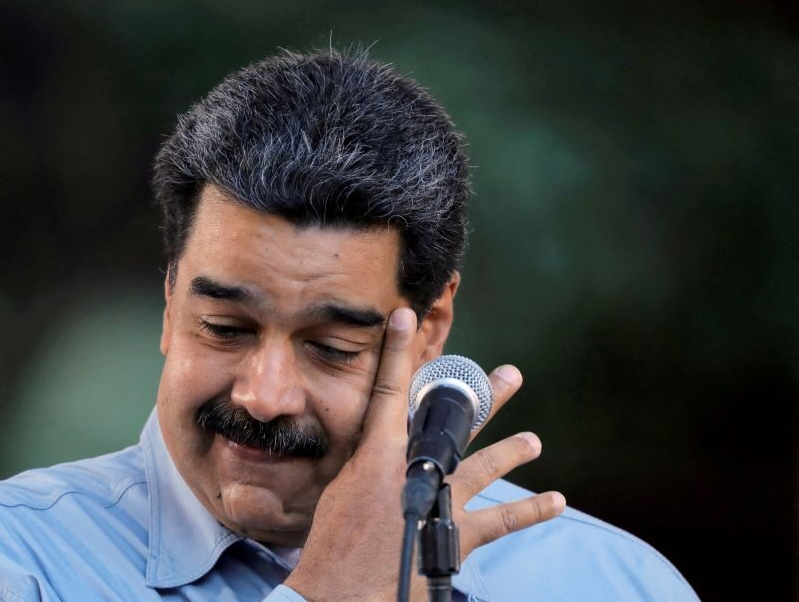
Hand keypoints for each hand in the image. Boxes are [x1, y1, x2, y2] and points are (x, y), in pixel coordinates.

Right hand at [283, 308, 565, 600]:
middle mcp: (412, 468)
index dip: (398, 351)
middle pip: (453, 422)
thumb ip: (363, 463)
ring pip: (485, 466)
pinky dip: (533, 510)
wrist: (343, 588)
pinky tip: (558, 502)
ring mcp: (439, 499)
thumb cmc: (333, 544)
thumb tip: (376, 447)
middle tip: (510, 374)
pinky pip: (503, 519)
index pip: (388, 390)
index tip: (405, 317)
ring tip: (534, 441)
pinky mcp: (457, 533)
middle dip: (481, 396)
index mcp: (376, 453)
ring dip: (512, 451)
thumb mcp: (338, 491)